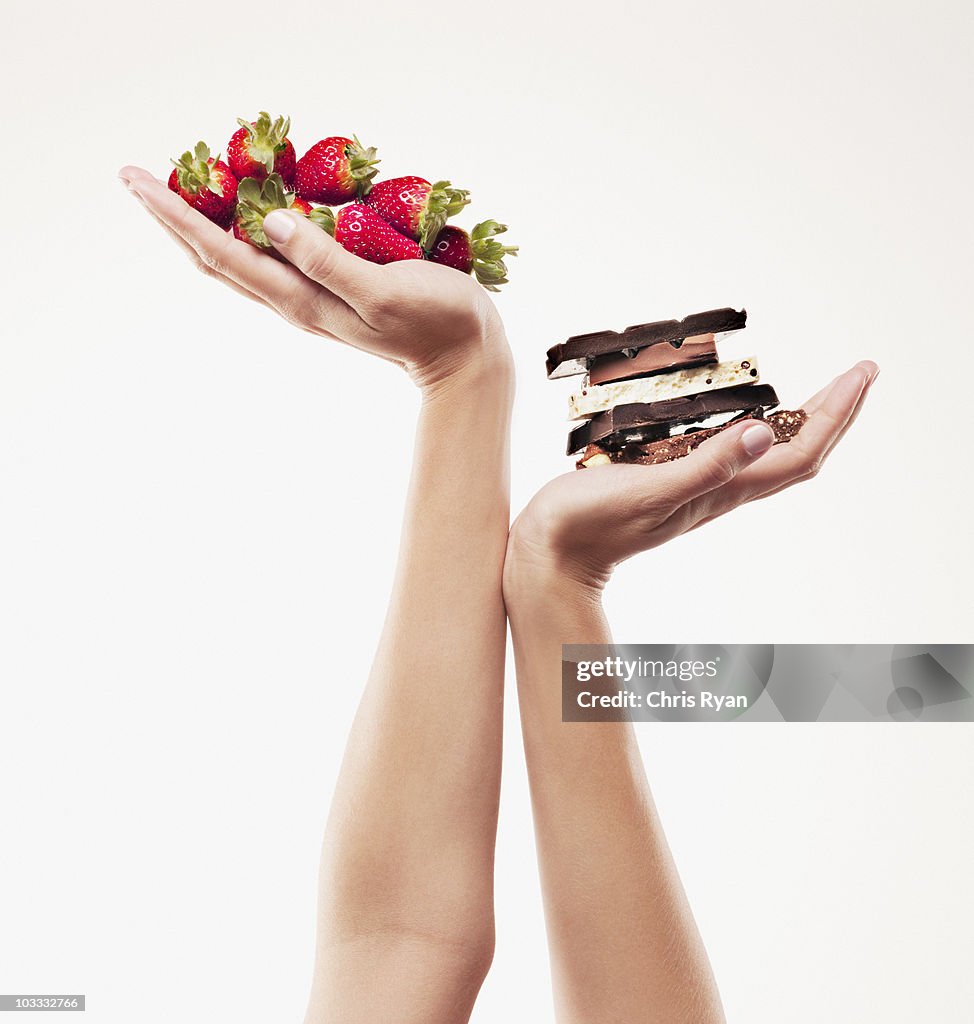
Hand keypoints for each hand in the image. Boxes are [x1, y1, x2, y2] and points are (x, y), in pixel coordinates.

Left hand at [118, 166, 509, 390]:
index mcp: (298, 299)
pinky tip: (248, 209)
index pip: (219, 252)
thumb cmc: (433, 321)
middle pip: (214, 256)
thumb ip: (327, 258)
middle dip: (173, 217)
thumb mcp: (381, 290)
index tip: (136, 179)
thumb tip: (270, 219)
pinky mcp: (328, 290)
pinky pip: (270, 257)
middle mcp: (293, 299)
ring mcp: (309, 298)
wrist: (464, 358)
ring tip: (179, 189)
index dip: (175, 215)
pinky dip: (245, 230)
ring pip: (237, 259)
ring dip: (202, 224)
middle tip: (139, 178)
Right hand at [504, 361, 877, 595]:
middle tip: (857, 374)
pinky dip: (754, 430)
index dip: (835, 414)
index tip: (860, 373)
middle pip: (794, 454)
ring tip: (817, 393)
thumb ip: (704, 466)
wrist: (550, 558)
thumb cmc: (588, 526)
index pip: (799, 452)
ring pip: (767, 456)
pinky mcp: (671, 483)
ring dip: (799, 423)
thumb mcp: (647, 489)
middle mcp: (718, 491)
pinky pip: (732, 455)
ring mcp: (697, 490)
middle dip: (831, 414)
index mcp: (721, 491)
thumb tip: (761, 432)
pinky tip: (743, 416)